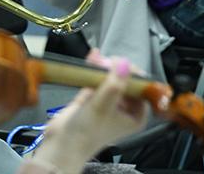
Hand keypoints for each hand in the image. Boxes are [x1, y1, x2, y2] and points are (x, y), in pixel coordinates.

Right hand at [27, 52, 147, 173]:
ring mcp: (106, 103)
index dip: (135, 75)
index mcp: (135, 116)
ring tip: (100, 59)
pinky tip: (93, 58)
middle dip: (118, 69)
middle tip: (111, 61)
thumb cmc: (86, 133)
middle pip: (126, 83)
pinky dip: (94, 69)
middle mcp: (123, 110)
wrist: (61, 144)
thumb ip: (114, 84)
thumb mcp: (103, 106)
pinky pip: (95, 80)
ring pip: (110, 80)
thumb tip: (124, 63)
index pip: (142, 90)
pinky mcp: (90, 99)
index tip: (124, 63)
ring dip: (105, 68)